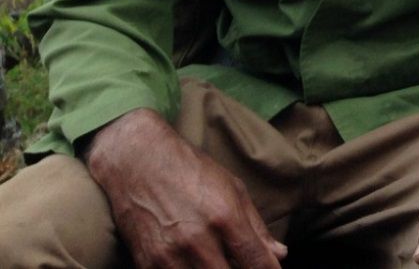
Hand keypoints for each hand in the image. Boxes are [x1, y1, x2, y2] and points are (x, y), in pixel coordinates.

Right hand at [84, 108, 285, 268]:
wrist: (138, 161)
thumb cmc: (191, 170)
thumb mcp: (233, 189)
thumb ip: (257, 226)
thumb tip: (279, 254)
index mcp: (224, 217)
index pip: (255, 261)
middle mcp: (197, 240)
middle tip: (241, 262)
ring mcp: (168, 255)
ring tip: (218, 261)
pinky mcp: (146, 263)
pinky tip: (194, 264)